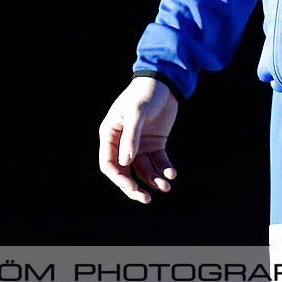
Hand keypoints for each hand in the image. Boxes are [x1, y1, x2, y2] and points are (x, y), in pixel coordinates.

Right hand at [98, 77, 178, 203]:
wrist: (165, 82)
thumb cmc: (145, 93)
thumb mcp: (137, 112)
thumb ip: (131, 137)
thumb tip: (126, 163)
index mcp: (111, 134)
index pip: (109, 164)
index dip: (118, 179)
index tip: (132, 187)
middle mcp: (123, 143)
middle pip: (124, 172)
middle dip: (134, 187)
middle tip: (146, 199)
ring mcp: (139, 145)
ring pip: (143, 170)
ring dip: (153, 181)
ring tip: (166, 187)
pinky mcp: (155, 144)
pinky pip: (158, 162)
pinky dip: (164, 170)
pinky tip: (172, 174)